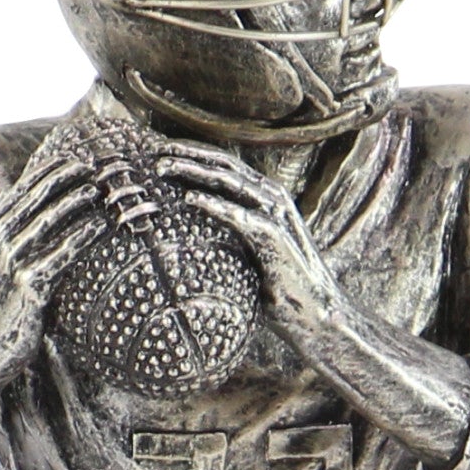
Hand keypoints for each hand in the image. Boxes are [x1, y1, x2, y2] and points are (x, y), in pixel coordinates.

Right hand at [0, 150, 107, 386]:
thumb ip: (7, 250)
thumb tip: (27, 231)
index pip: (20, 193)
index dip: (47, 172)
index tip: (72, 157)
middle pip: (36, 199)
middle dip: (67, 177)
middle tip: (95, 163)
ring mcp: (10, 266)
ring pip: (48, 222)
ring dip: (77, 200)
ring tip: (102, 187)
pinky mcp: (27, 290)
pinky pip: (58, 257)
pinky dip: (79, 237)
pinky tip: (99, 226)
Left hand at [151, 146, 345, 346]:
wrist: (315, 315)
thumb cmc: (279, 289)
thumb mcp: (246, 254)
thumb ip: (226, 235)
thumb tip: (188, 237)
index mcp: (263, 198)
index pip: (224, 166)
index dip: (192, 155)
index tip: (159, 154)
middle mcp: (270, 198)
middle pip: (223, 166)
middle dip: (187, 156)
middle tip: (153, 154)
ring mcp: (275, 215)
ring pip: (229, 182)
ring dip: (194, 172)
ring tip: (164, 168)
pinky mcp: (276, 237)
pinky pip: (240, 214)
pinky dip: (214, 205)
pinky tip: (189, 199)